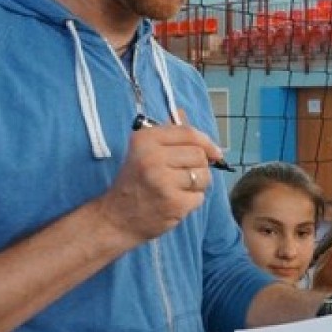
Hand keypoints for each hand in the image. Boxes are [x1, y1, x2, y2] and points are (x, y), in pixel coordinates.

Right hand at [98, 114, 224, 244]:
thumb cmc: (134, 182)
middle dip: (200, 166)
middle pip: (199, 155)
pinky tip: (176, 202)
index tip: (214, 152)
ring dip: (198, 184)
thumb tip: (182, 113)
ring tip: (179, 188)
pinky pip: (199, 197)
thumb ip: (165, 134)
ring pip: (204, 176)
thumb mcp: (142, 151)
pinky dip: (192, 200)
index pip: (188, 133)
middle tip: (184, 175)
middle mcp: (153, 157)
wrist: (116, 218)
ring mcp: (164, 181)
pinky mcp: (174, 203)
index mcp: (145, 140)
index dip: (206, 142)